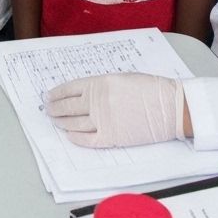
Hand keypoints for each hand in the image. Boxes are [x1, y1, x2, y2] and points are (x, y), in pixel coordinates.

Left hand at [45, 73, 184, 147]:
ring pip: (74, 123)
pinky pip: (87, 140)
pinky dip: (76, 138)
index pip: (69, 88)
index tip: (49, 96)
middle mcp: (97, 100)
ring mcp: (103, 120)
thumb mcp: (121, 78)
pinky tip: (71, 136)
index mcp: (99, 82)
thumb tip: (83, 94)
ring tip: (56, 122)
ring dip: (62, 123)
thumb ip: (101, 86)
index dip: (56, 93)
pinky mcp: (112, 137)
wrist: (169, 106)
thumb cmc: (148, 89)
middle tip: (48, 110)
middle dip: (55, 109)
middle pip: (68, 106)